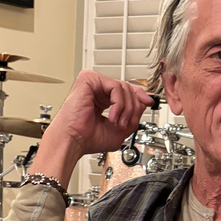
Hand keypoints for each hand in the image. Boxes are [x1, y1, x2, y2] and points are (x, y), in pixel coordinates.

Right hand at [31, 70, 154, 185]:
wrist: (73, 141)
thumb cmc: (88, 138)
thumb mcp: (121, 128)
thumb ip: (134, 115)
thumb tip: (144, 102)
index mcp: (102, 99)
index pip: (126, 91)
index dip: (139, 96)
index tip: (148, 103)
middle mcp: (97, 90)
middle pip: (128, 89)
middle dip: (132, 108)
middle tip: (125, 123)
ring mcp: (93, 83)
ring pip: (124, 87)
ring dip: (126, 109)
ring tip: (117, 122)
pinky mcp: (88, 80)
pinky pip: (115, 86)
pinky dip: (119, 103)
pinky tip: (113, 116)